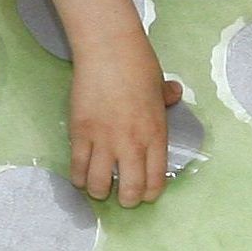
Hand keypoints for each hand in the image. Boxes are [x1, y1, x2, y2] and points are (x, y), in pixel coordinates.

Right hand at [69, 39, 181, 206]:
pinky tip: (80, 177)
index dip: (149, 193)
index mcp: (156, 135)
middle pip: (130, 189)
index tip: (144, 195)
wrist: (109, 50)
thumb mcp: (160, 84)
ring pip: (100, 184)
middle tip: (123, 197)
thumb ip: (167, 97)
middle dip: (127, 200)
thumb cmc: (138, 63)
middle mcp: (132, 143)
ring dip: (100, 192)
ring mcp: (104, 140)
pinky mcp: (80, 133)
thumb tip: (174, 95)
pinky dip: (78, 177)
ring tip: (99, 188)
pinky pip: (77, 167)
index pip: (155, 179)